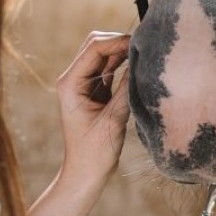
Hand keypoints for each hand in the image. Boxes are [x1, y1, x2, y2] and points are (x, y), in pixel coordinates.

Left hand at [56, 31, 130, 187]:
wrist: (86, 174)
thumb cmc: (95, 152)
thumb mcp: (113, 120)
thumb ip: (126, 90)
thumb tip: (142, 64)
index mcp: (70, 83)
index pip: (94, 48)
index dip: (118, 41)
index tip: (140, 42)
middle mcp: (74, 79)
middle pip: (96, 45)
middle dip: (119, 42)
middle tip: (144, 45)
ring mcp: (84, 84)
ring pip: (104, 55)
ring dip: (123, 52)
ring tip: (145, 52)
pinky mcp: (96, 91)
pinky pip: (110, 68)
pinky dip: (123, 63)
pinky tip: (138, 64)